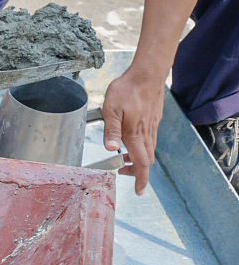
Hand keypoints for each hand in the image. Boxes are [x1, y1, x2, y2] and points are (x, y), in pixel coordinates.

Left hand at [102, 67, 164, 193]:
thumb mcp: (111, 109)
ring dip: (137, 159)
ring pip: (148, 151)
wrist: (147, 74)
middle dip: (135, 171)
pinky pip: (149, 140)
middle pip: (145, 160)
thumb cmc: (127, 90)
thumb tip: (111, 149)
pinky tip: (130, 142)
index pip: (141, 163)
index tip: (138, 191)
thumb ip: (111, 130)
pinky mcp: (153, 121)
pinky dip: (140, 148)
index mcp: (135, 134)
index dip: (140, 179)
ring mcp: (152, 127)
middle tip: (120, 172)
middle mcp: (146, 133)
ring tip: (121, 159)